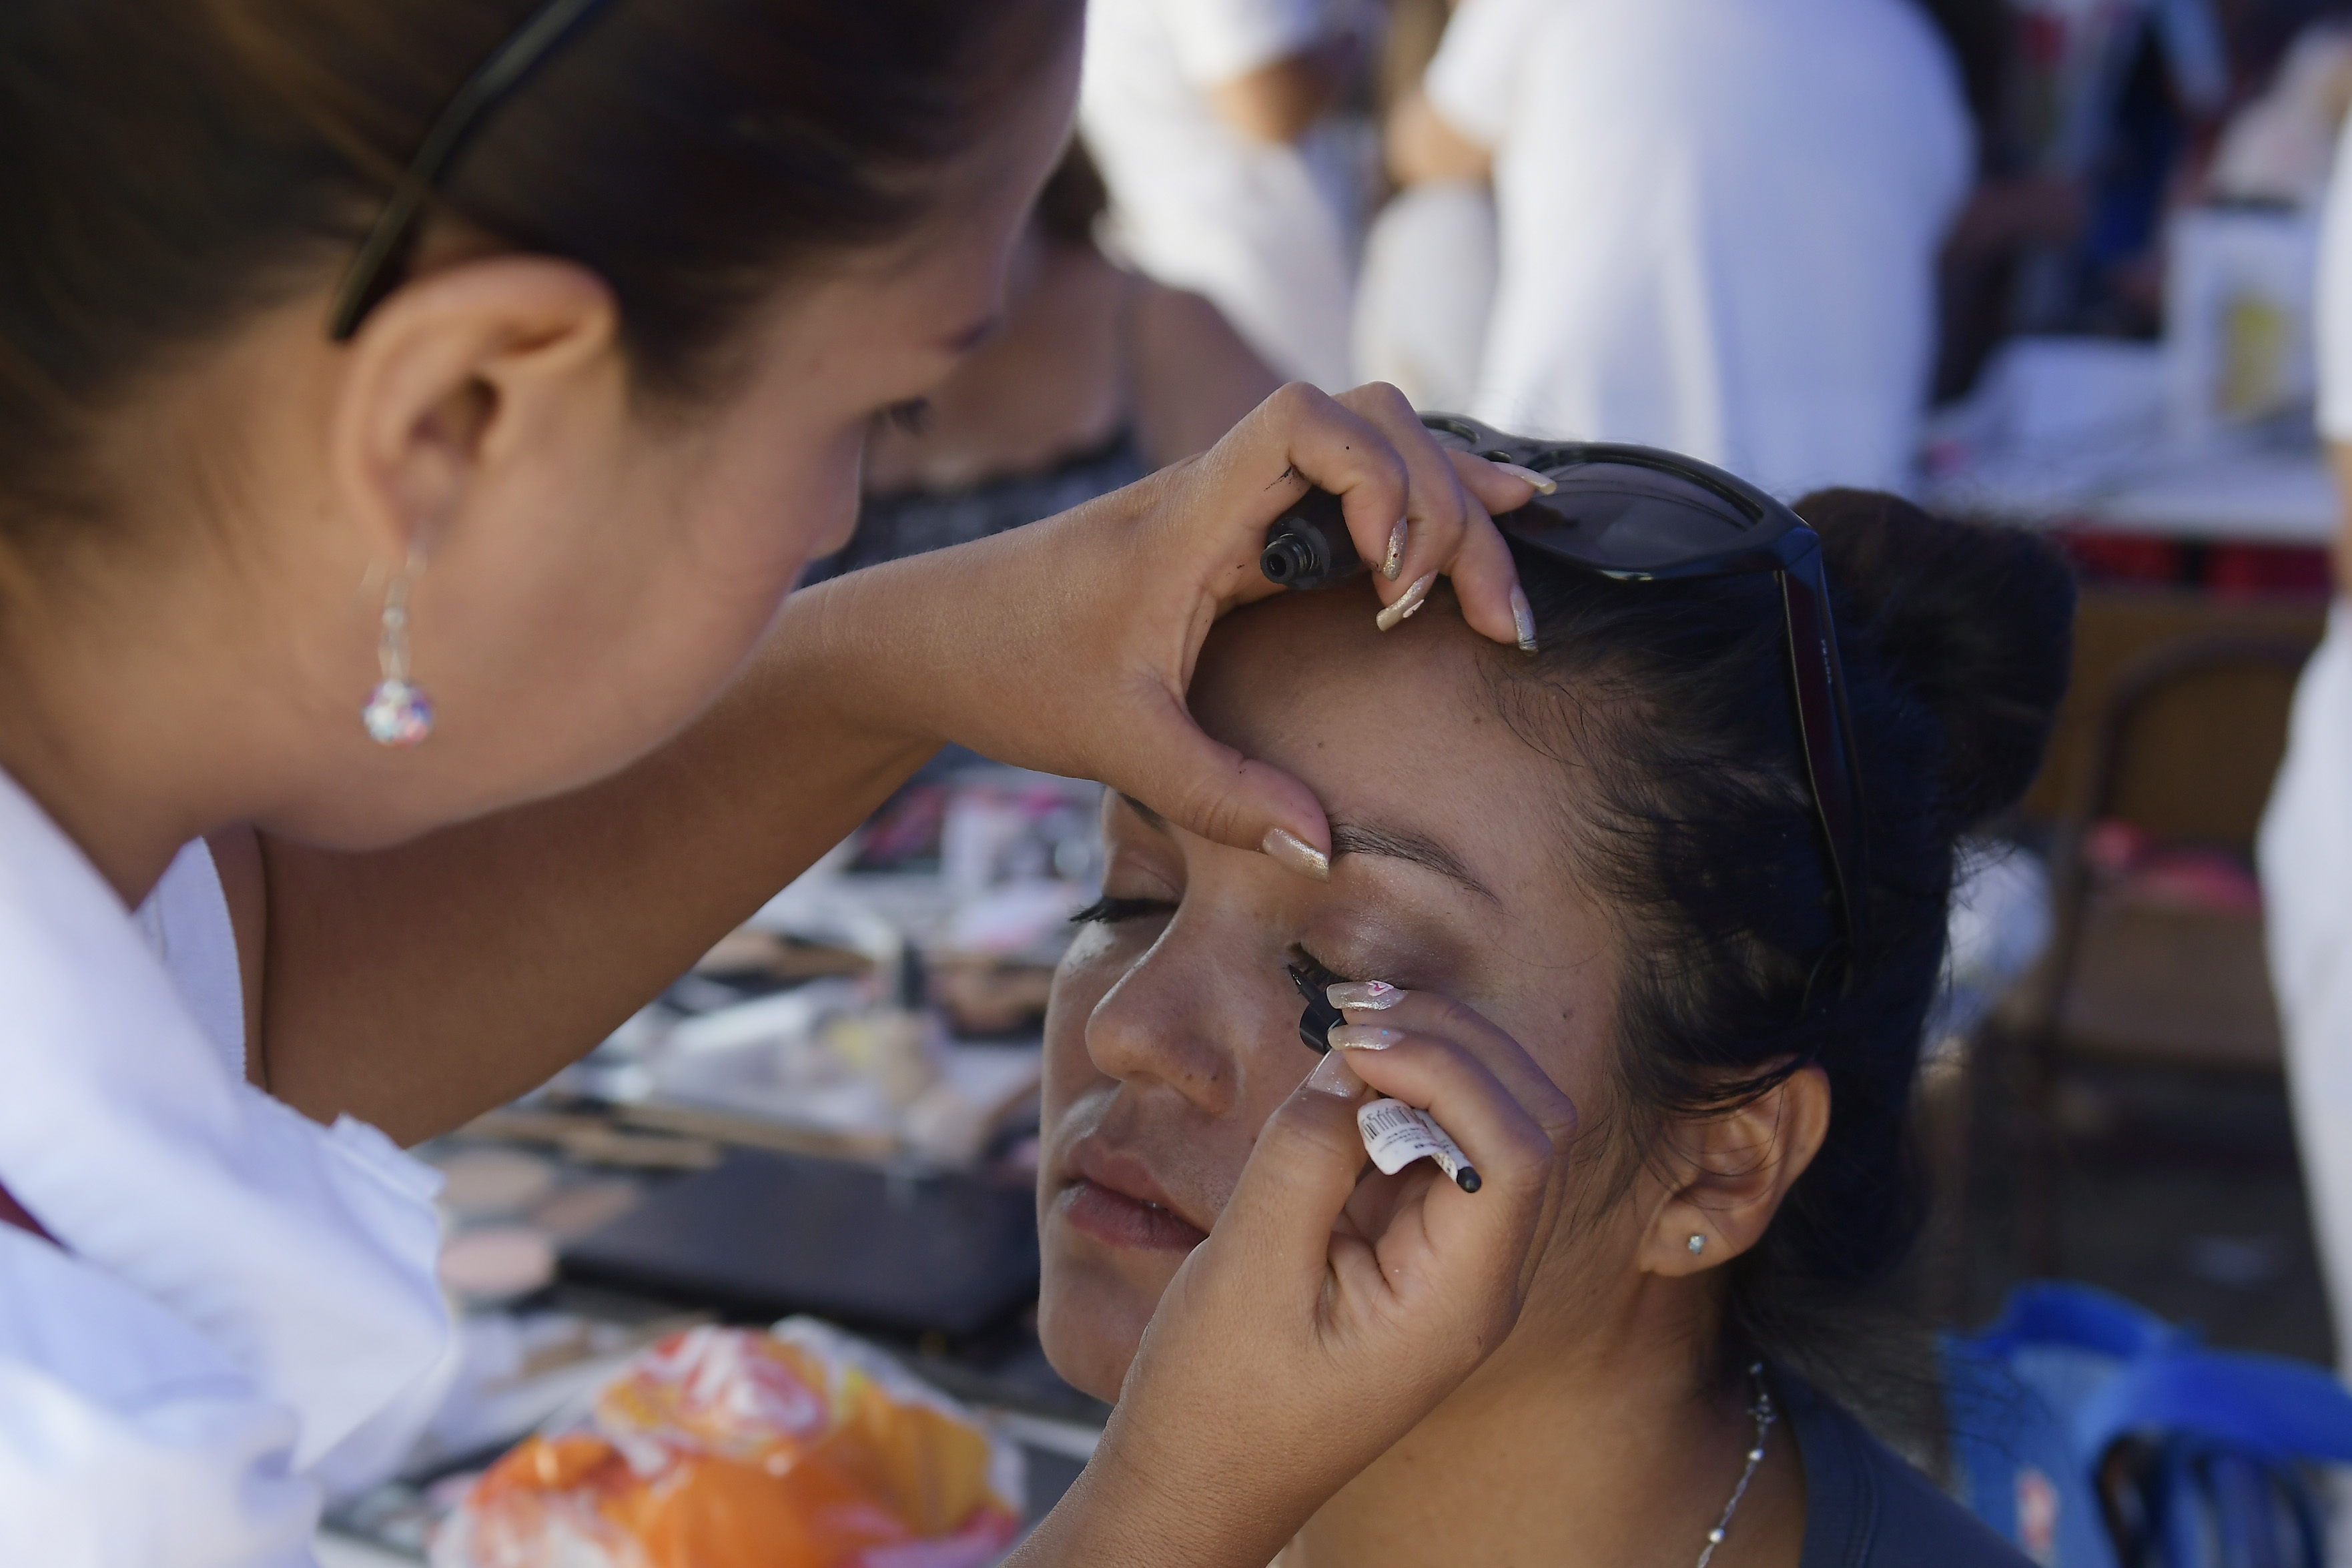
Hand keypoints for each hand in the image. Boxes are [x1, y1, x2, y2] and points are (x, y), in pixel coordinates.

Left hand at [814, 381, 1539, 874]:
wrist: (935, 636)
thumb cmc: (1010, 671)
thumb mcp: (1116, 746)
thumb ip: (1220, 795)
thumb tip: (1326, 847)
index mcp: (1187, 515)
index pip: (1302, 417)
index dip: (1377, 473)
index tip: (1390, 577)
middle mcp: (1221, 489)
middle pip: (1375, 424)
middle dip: (1450, 510)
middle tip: (1485, 622)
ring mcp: (1238, 503)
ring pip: (1375, 447)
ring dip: (1448, 509)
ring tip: (1495, 602)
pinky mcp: (1244, 532)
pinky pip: (1351, 494)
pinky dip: (1421, 512)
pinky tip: (1486, 536)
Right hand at [1010, 985, 1577, 1566]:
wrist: (1195, 1487)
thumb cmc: (1215, 1400)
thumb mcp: (1247, 1268)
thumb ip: (1308, 1154)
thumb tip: (1354, 1062)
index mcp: (1460, 1300)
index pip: (1518, 1148)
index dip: (1451, 1067)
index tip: (1351, 1042)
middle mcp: (1478, 1279)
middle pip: (1526, 1122)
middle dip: (1453, 1043)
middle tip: (1352, 1009)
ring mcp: (1448, 1265)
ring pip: (1487, 1123)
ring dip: (1428, 1058)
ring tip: (1342, 1023)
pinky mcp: (1408, 1251)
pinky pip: (1430, 1149)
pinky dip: (1395, 1095)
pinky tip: (1338, 1073)